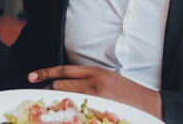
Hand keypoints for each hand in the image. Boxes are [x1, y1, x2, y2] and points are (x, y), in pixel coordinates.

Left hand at [28, 65, 162, 119]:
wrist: (150, 104)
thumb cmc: (128, 92)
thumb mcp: (107, 77)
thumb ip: (87, 78)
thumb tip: (66, 82)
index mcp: (95, 71)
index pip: (64, 70)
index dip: (45, 72)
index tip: (31, 76)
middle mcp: (93, 82)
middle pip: (60, 84)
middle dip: (49, 89)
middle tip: (44, 95)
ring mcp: (96, 97)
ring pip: (65, 97)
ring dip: (56, 101)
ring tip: (53, 105)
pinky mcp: (99, 108)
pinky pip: (77, 109)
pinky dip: (69, 110)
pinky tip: (67, 113)